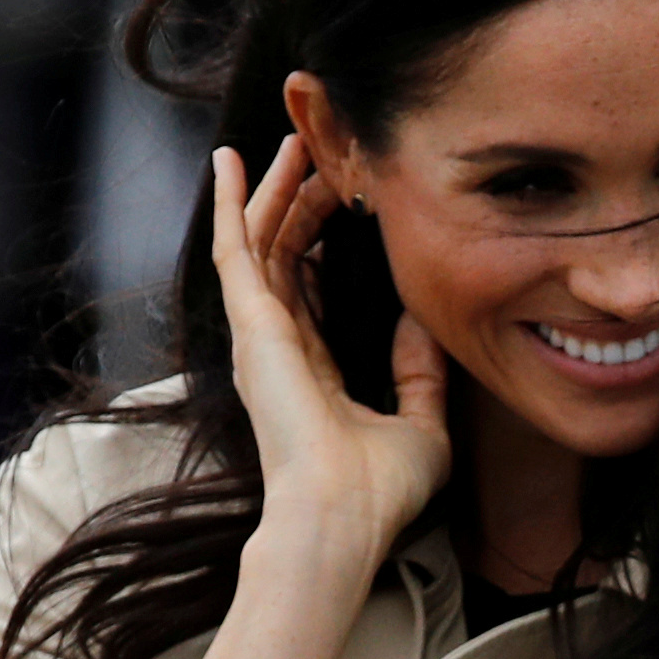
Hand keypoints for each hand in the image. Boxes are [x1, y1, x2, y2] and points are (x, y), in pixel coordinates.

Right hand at [212, 135, 449, 559]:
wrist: (344, 515)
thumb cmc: (379, 492)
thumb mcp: (422, 426)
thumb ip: (422, 376)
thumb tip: (425, 324)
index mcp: (313, 373)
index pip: (312, 293)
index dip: (324, 247)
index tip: (346, 209)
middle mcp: (278, 350)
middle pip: (284, 257)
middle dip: (300, 204)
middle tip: (321, 159)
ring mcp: (259, 336)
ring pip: (262, 242)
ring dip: (274, 190)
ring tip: (291, 143)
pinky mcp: (251, 324)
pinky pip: (237, 248)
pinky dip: (234, 203)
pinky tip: (233, 162)